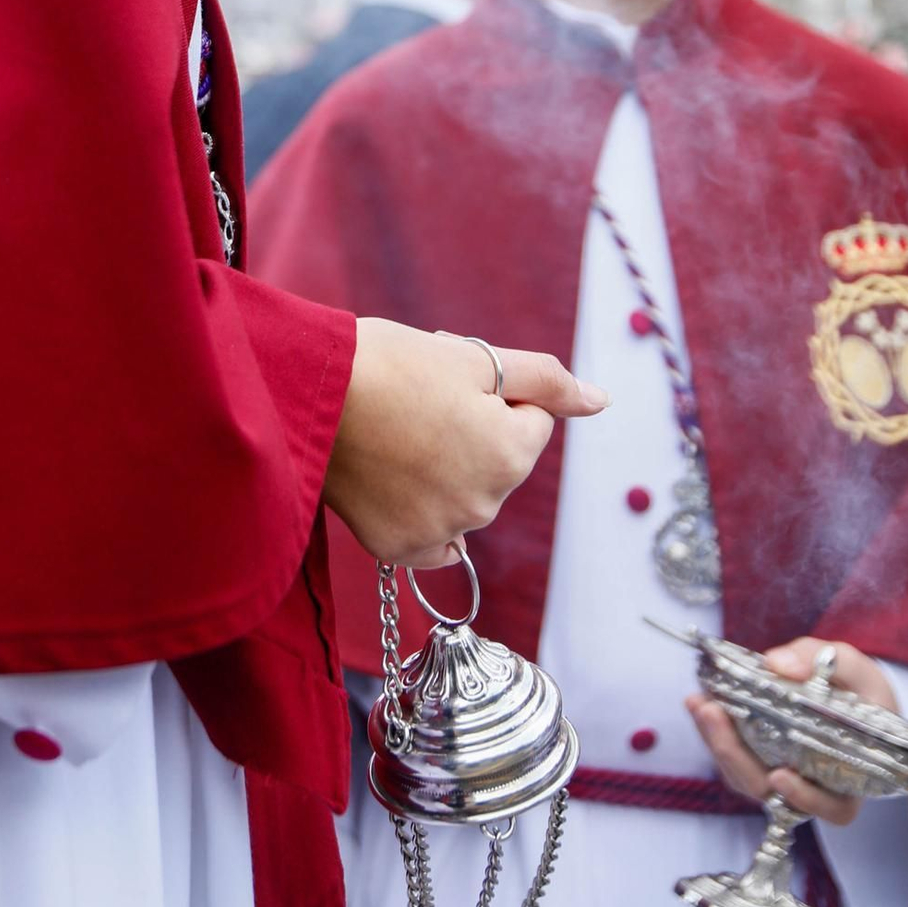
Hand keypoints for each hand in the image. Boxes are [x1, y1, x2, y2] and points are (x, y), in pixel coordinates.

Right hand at [324, 318, 608, 568]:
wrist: (305, 392)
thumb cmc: (390, 362)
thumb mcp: (474, 357)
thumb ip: (547, 382)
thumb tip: (602, 401)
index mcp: (512, 455)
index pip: (528, 420)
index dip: (490, 393)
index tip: (444, 381)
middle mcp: (485, 506)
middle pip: (497, 461)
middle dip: (470, 433)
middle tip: (414, 402)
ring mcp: (439, 534)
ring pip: (464, 495)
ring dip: (443, 469)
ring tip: (392, 433)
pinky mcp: (397, 549)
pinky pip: (431, 537)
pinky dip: (420, 512)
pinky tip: (390, 479)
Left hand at [686, 638, 899, 826]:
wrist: (856, 692)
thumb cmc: (863, 689)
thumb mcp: (854, 668)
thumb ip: (819, 659)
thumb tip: (776, 663)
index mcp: (853, 778)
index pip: (834, 808)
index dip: (805, 798)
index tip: (780, 777)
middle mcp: (817, 788)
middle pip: (773, 794)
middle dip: (736, 757)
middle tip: (712, 713)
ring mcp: (786, 778)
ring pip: (748, 779)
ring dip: (719, 744)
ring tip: (699, 704)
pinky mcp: (763, 762)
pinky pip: (737, 761)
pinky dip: (716, 735)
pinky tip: (700, 704)